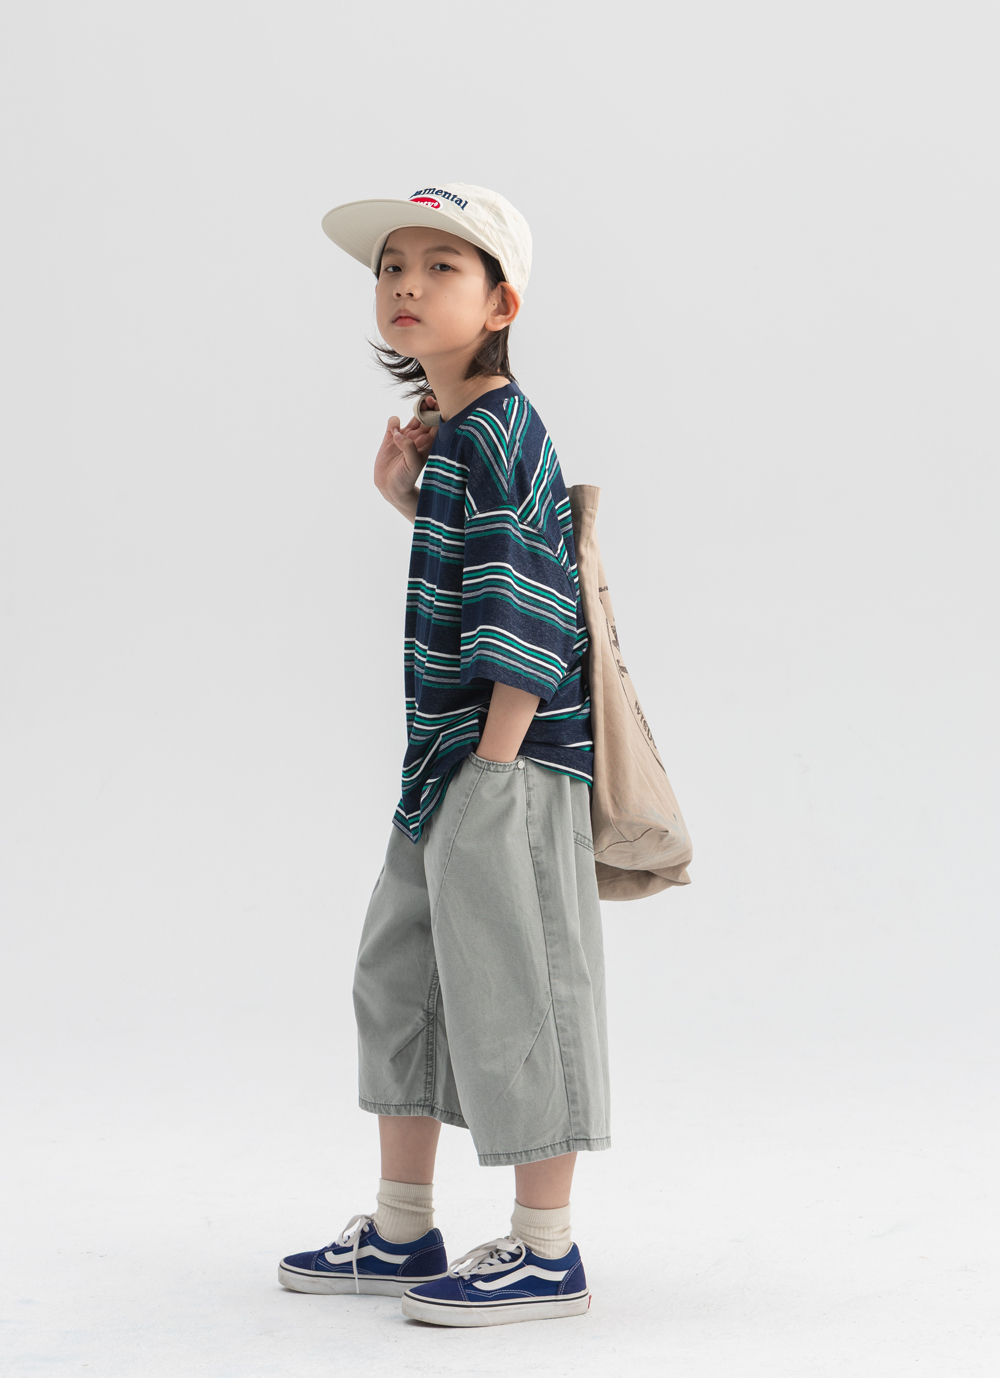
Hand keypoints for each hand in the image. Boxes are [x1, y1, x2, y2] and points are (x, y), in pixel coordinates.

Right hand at [374, 407, 437, 521]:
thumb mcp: (411, 465)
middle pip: (426, 417)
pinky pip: (393, 422)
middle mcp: (418, 438)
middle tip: (427, 400)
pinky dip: (393, 421)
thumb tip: (399, 434)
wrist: (390, 486)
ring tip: (413, 408)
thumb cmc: (405, 479)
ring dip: (415, 409)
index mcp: (427, 444)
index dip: (437, 413)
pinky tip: (392, 430)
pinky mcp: (390, 437)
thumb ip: (409, 448)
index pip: (436, 425)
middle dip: (428, 407)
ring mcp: (404, 436)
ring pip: (413, 417)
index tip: (435, 405)